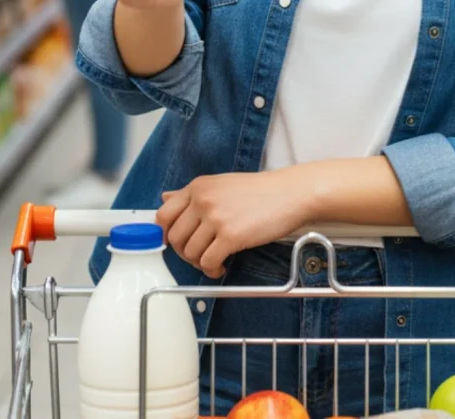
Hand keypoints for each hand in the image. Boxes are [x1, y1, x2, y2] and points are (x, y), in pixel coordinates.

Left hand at [156, 169, 314, 278]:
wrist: (291, 193)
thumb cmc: (261, 191)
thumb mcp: (222, 184)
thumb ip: (193, 194)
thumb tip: (166, 197)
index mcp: (198, 187)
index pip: (163, 215)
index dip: (165, 235)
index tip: (177, 244)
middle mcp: (203, 200)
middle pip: (174, 238)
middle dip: (184, 253)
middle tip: (199, 256)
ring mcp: (216, 218)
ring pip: (190, 252)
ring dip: (199, 263)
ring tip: (214, 261)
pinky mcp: (231, 236)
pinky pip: (208, 262)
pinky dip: (211, 270)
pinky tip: (221, 267)